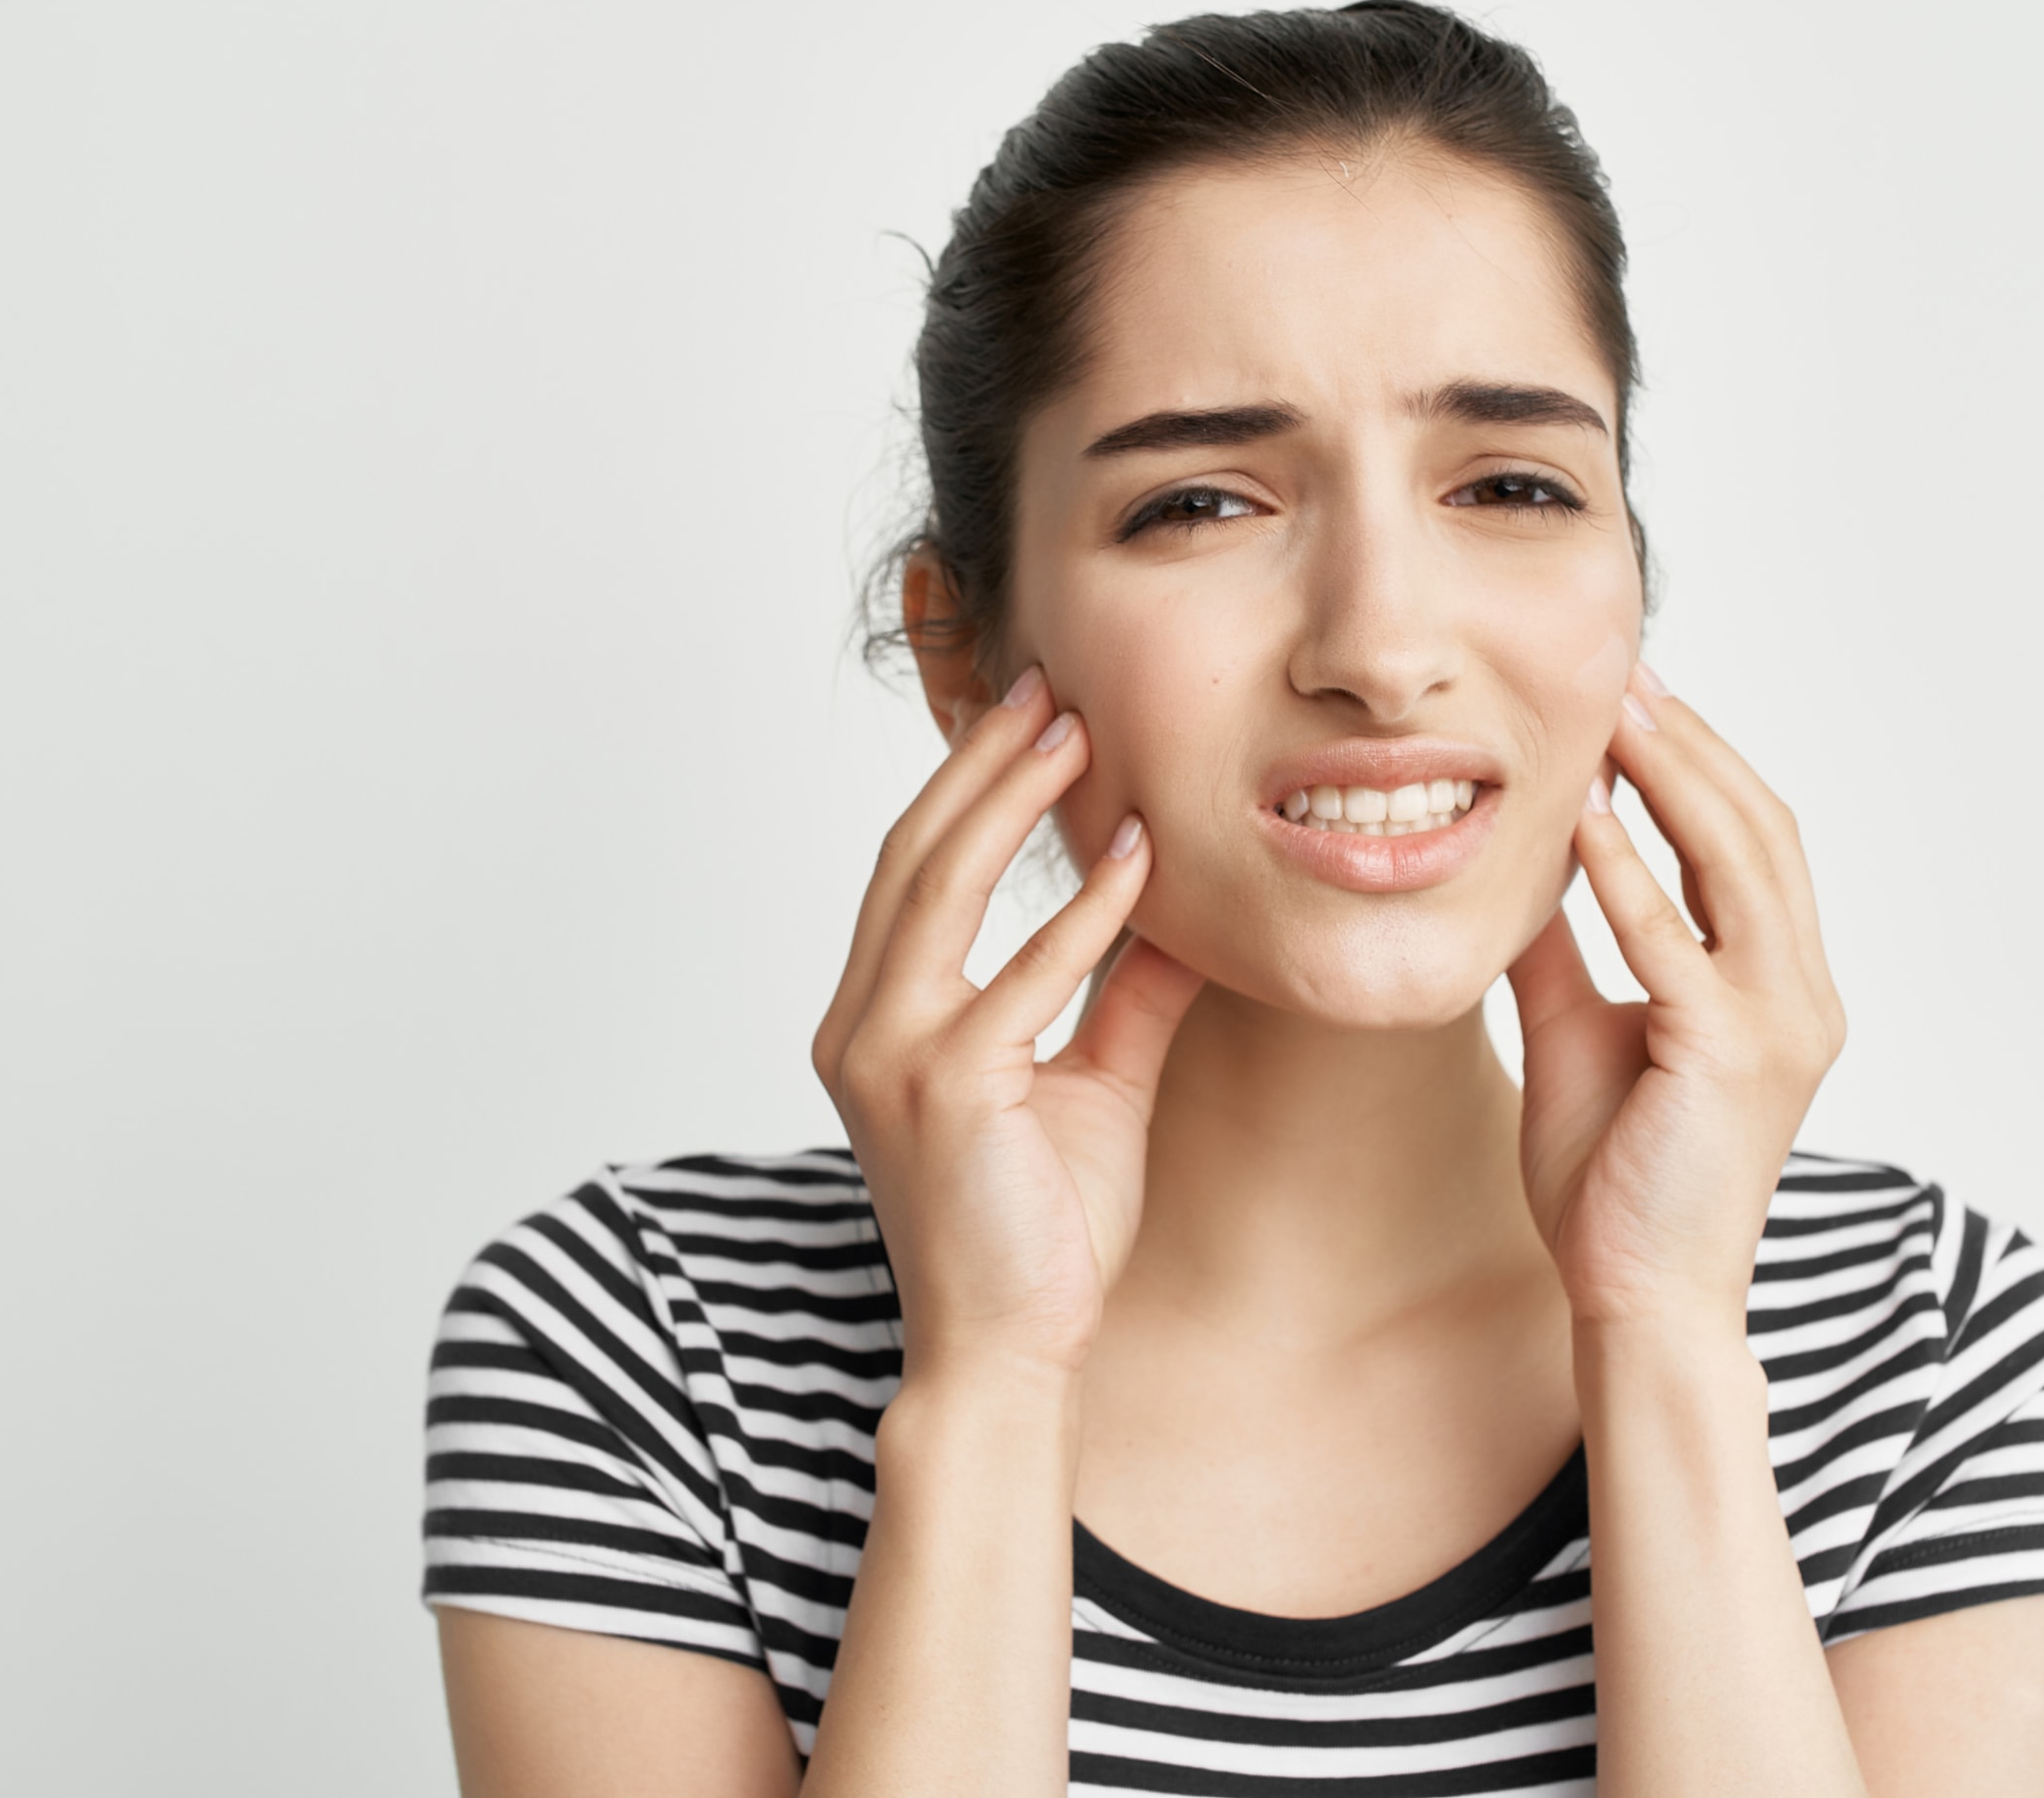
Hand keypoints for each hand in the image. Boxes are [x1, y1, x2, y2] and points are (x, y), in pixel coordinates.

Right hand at [811, 668, 1206, 1382]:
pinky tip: (1137, 862)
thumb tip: (1183, 911)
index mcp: (876, 1021)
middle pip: (914, 856)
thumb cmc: (1040, 1236)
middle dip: (981, 763)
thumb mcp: (1093, 1086)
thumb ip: (1123, 995)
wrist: (1010, 1357)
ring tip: (1076, 733)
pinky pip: (1019, 976)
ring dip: (1013, 801)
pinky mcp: (942, 1089)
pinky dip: (1080, 913)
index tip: (1033, 716)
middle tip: (1050, 687)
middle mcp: (860, 1026)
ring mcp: (888, 1054)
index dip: (968, 787)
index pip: (915, 872)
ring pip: (942, 888)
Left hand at [1508, 670, 1848, 1327]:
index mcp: (1780, 989)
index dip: (1700, 762)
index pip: (1753, 842)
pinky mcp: (1732, 1057)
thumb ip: (1566, 946)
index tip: (1635, 697)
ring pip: (1737, 863)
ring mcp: (1780, 1025)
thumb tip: (1522, 864)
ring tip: (1612, 715)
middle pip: (1761, 831)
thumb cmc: (1615, 1185)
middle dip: (1693, 745)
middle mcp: (1802, 996)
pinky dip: (1628, 870)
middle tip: (1628, 673)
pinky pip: (1674, 940)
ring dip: (1672, 780)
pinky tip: (1583, 817)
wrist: (1637, 1301)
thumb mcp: (1582, 1031)